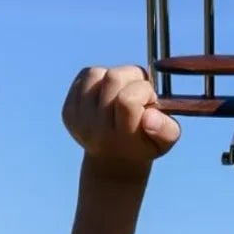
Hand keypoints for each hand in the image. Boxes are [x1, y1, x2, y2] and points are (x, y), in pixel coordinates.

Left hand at [62, 65, 180, 175]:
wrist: (113, 159)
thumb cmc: (144, 143)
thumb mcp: (166, 141)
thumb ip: (166, 129)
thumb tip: (148, 115)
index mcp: (121, 137)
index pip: (127, 99)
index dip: (144, 91)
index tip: (149, 100)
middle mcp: (95, 129)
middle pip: (112, 78)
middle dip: (131, 77)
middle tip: (137, 92)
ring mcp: (78, 119)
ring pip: (95, 73)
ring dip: (112, 77)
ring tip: (120, 92)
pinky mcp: (67, 110)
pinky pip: (84, 76)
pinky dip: (98, 79)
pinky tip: (106, 94)